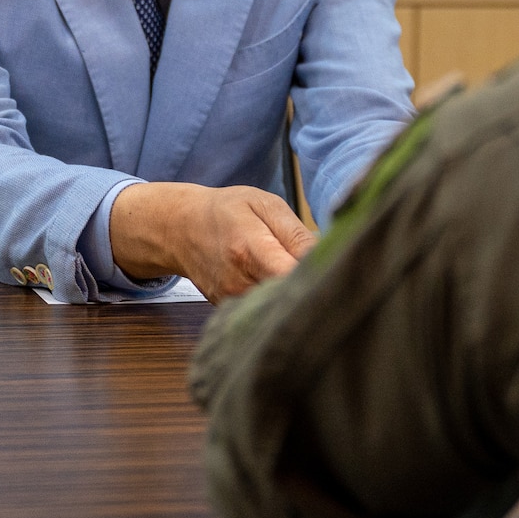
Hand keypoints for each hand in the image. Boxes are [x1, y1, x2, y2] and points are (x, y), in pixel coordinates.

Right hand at [109, 182, 316, 301]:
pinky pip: (261, 313)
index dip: (317, 277)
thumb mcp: (264, 204)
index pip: (290, 276)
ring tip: (307, 281)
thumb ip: (296, 232)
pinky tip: (283, 289)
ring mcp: (230, 300)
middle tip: (330, 278)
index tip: (336, 273)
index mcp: (249, 249)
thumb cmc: (227, 211)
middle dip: (311, 290)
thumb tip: (326, 256)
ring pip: (275, 309)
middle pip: (286, 299)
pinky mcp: (228, 310)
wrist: (181, 229)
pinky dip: (276, 304)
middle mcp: (238, 281)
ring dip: (295, 299)